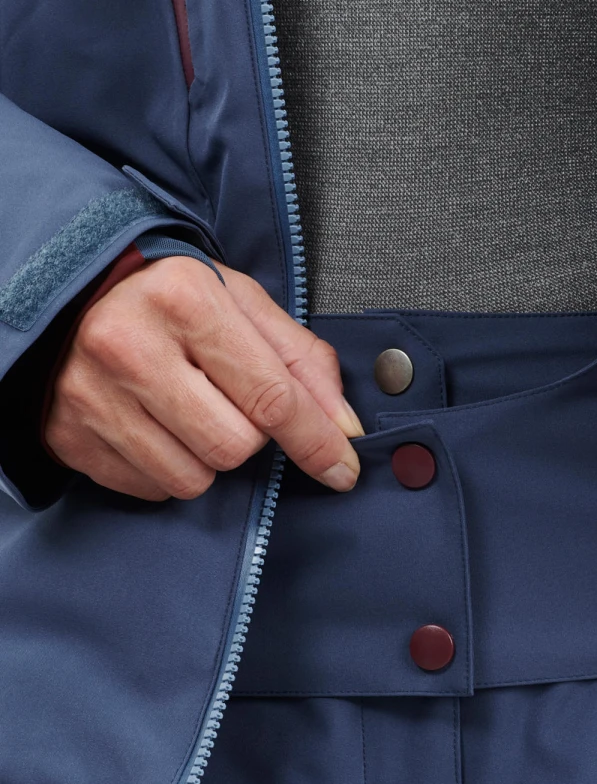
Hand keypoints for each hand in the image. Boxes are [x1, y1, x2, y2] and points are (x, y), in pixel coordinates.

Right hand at [45, 255, 364, 501]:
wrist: (71, 296)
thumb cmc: (170, 298)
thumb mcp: (243, 304)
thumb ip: (302, 360)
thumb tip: (343, 426)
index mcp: (184, 298)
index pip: (271, 395)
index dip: (316, 441)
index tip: (342, 469)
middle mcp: (128, 344)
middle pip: (233, 446)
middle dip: (250, 435)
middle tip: (229, 400)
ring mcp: (89, 393)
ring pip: (192, 477)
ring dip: (208, 457)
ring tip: (189, 410)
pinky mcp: (66, 435)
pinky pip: (150, 487)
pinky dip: (168, 468)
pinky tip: (155, 426)